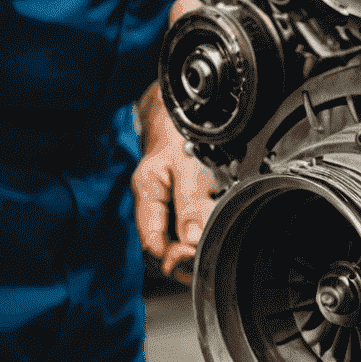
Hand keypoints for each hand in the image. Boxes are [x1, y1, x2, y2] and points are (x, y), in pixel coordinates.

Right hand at [131, 77, 215, 281]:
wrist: (181, 103)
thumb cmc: (180, 127)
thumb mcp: (186, 163)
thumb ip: (189, 202)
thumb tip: (192, 240)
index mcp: (147, 191)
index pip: (151, 240)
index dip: (170, 256)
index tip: (190, 257)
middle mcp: (152, 199)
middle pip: (164, 243)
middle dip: (182, 256)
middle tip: (206, 258)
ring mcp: (165, 198)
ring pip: (176, 234)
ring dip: (192, 244)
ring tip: (212, 246)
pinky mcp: (179, 194)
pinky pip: (186, 220)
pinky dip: (199, 228)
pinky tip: (212, 227)